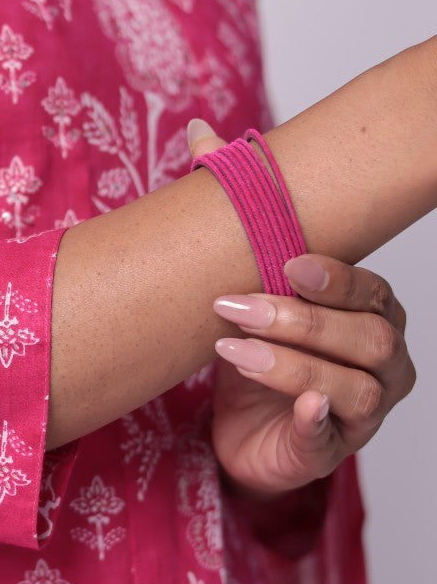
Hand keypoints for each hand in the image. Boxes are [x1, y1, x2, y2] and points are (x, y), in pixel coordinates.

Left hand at [189, 121, 416, 493]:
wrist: (239, 429)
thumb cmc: (255, 349)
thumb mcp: (244, 280)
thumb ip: (236, 210)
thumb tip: (200, 133)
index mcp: (370, 310)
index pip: (369, 289)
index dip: (333, 276)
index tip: (286, 262)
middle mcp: (383, 358)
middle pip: (366, 335)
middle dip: (301, 319)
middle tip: (234, 306)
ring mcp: (365, 410)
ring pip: (352, 385)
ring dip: (292, 362)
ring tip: (230, 349)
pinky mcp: (334, 450)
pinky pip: (334, 435)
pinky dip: (316, 419)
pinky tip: (297, 406)